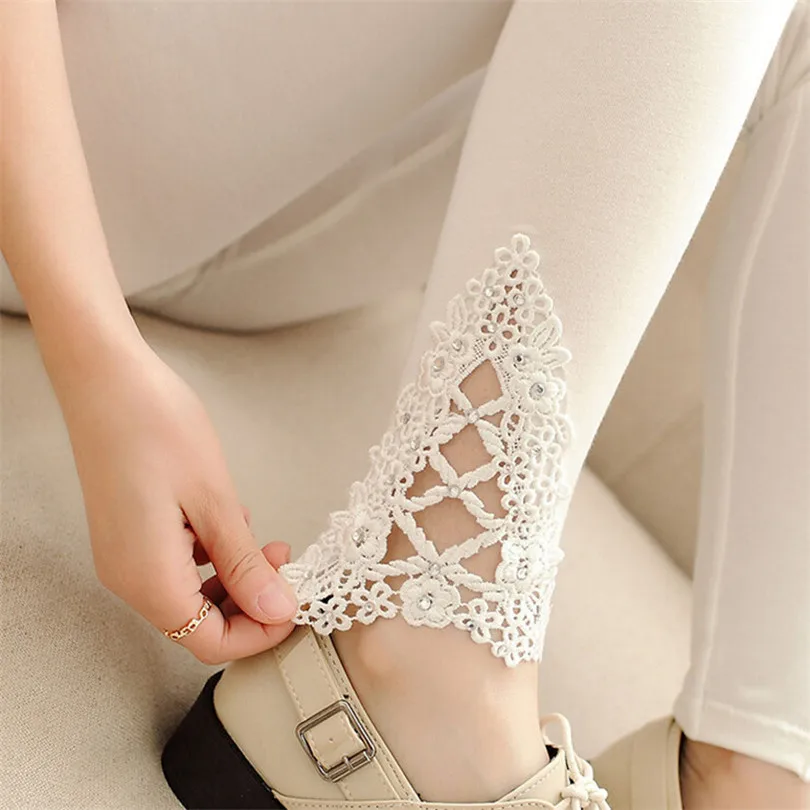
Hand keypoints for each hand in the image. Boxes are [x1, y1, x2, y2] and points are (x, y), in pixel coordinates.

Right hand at [61, 338, 297, 663]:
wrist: (104, 377)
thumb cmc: (155, 426)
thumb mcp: (214, 499)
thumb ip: (243, 563)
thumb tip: (275, 611)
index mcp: (147, 577)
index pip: (209, 643)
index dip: (258, 633)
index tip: (295, 604)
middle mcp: (129, 576)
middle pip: (199, 624)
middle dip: (251, 602)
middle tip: (286, 564)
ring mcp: (126, 555)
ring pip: (191, 595)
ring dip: (235, 577)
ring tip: (267, 541)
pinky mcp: (130, 534)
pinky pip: (178, 565)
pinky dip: (212, 555)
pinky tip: (230, 522)